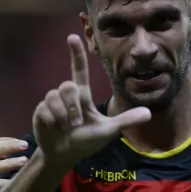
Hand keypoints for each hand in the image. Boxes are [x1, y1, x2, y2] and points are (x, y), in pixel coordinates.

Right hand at [33, 34, 150, 167]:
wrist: (64, 154)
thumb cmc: (87, 140)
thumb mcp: (108, 131)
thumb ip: (125, 121)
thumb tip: (149, 113)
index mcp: (82, 95)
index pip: (79, 70)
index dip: (76, 54)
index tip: (72, 37)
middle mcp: (67, 95)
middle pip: (68, 86)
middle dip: (73, 106)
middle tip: (77, 123)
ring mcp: (52, 102)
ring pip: (55, 96)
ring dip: (64, 116)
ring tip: (67, 128)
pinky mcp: (41, 110)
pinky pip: (46, 109)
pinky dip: (54, 121)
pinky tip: (56, 128)